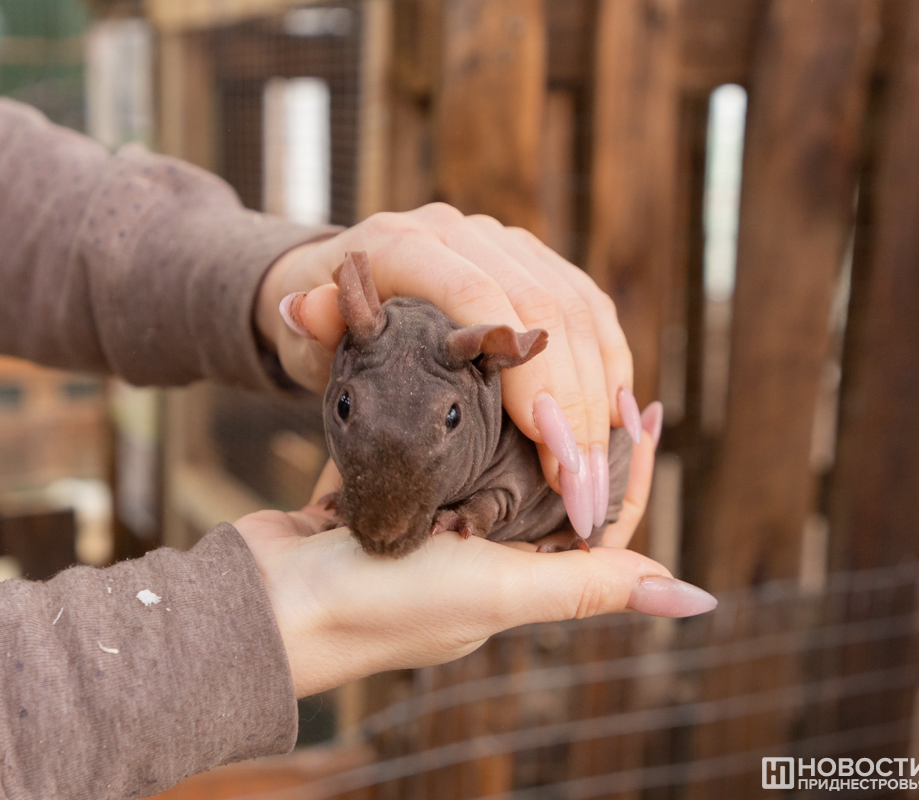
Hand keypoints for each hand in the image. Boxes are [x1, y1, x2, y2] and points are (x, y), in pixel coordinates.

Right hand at [233, 402, 711, 697]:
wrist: (264, 604)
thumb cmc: (381, 606)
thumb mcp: (494, 593)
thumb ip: (584, 585)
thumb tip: (696, 599)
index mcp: (513, 585)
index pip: (595, 525)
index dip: (624, 467)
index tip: (639, 403)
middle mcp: (476, 562)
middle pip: (542, 488)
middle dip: (568, 429)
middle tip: (586, 364)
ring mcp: (423, 533)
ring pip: (480, 464)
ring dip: (505, 415)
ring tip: (525, 355)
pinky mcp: (376, 506)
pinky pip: (421, 455)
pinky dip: (438, 418)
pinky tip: (447, 372)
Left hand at [256, 204, 643, 538]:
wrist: (341, 285)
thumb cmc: (325, 327)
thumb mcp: (309, 333)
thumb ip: (316, 323)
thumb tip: (304, 307)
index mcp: (408, 242)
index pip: (480, 297)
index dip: (523, 373)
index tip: (547, 444)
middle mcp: (466, 231)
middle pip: (544, 306)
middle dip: (572, 402)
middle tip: (580, 481)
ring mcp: (507, 243)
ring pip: (579, 310)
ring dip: (598, 395)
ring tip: (596, 472)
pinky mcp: (536, 263)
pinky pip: (591, 309)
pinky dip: (608, 367)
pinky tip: (614, 425)